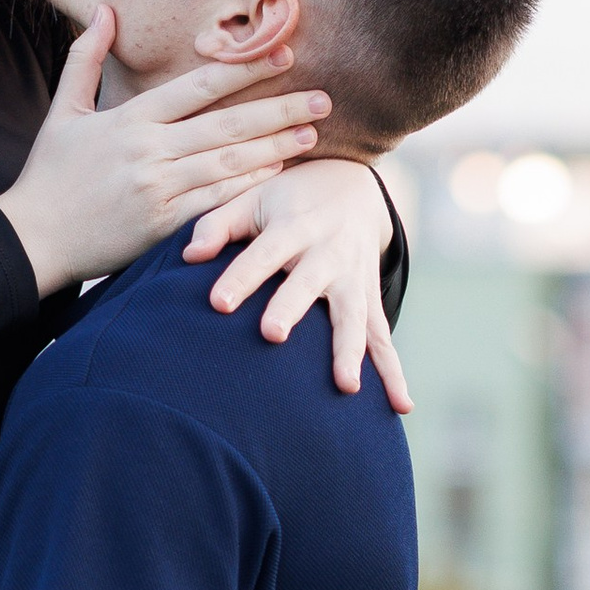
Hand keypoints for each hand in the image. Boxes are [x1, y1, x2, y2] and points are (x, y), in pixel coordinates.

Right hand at [0, 9, 334, 295]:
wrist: (32, 238)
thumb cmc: (49, 175)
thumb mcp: (64, 111)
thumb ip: (85, 59)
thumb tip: (105, 10)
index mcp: (129, 120)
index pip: (197, 88)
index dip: (243, 70)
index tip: (283, 56)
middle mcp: (147, 150)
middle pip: (225, 124)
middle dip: (277, 109)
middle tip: (323, 98)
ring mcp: (157, 189)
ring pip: (228, 163)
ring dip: (274, 146)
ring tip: (311, 133)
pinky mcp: (161, 224)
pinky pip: (215, 202)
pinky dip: (248, 186)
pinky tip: (278, 172)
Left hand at [183, 158, 411, 407]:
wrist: (353, 184)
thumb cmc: (287, 198)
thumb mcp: (253, 196)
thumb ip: (218, 225)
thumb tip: (187, 257)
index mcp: (294, 226)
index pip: (263, 253)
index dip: (241, 276)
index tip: (218, 303)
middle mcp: (327, 252)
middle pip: (307, 283)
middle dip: (291, 308)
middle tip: (272, 334)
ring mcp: (353, 278)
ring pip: (353, 317)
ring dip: (350, 351)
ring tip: (346, 386)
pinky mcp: (368, 298)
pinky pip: (383, 338)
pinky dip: (394, 372)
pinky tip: (401, 406)